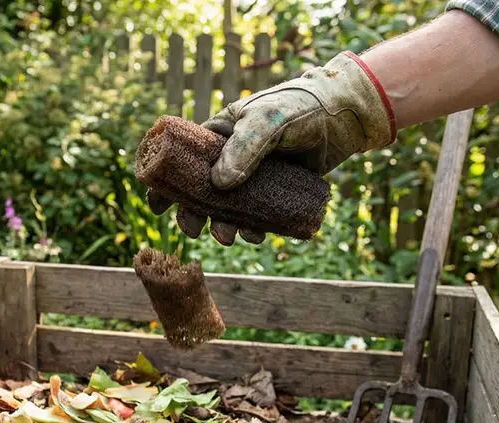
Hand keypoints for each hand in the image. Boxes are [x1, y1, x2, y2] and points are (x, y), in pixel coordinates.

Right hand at [148, 51, 396, 245]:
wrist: (342, 118)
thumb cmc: (298, 108)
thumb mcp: (266, 122)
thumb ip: (243, 149)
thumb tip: (219, 185)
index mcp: (219, 135)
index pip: (182, 159)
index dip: (166, 183)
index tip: (157, 206)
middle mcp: (231, 158)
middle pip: (202, 192)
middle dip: (194, 214)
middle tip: (193, 231)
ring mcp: (252, 177)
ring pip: (228, 208)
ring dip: (223, 226)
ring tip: (228, 238)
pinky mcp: (274, 192)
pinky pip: (257, 215)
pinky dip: (253, 228)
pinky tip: (256, 234)